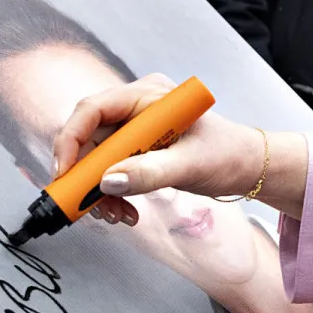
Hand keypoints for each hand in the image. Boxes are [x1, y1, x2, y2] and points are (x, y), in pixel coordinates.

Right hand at [52, 76, 301, 222]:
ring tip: (117, 216)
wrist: (247, 167)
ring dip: (97, 192)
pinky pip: (108, 171)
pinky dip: (110, 194)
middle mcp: (135, 108)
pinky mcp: (135, 150)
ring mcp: (134, 129)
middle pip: (87, 138)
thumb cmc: (228, 154)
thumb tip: (106, 181)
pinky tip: (126, 212)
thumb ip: (149, 173)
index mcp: (148, 96)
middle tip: (91, 207)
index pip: (92, 109)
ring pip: (94, 160)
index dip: (71, 140)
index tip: (65, 174)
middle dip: (85, 176)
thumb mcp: (190, 165)